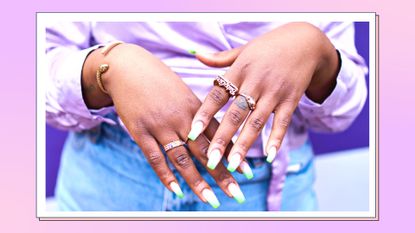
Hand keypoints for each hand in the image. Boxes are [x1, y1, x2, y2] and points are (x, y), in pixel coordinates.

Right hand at [81, 43, 248, 206]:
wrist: (127, 67)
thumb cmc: (158, 79)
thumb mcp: (182, 92)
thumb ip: (195, 112)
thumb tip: (210, 131)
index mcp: (195, 107)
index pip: (218, 135)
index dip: (233, 154)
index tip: (247, 172)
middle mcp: (181, 119)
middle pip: (205, 151)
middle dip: (223, 174)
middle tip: (237, 194)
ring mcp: (160, 126)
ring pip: (183, 159)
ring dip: (198, 182)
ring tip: (211, 200)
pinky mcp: (140, 131)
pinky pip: (155, 158)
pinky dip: (166, 176)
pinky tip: (177, 190)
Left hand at [188, 22, 339, 170]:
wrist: (305, 41)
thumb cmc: (268, 47)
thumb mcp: (243, 50)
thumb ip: (220, 58)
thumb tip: (197, 55)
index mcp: (239, 71)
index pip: (217, 96)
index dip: (204, 115)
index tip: (191, 134)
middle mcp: (255, 83)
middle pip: (235, 115)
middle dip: (222, 139)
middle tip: (210, 160)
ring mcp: (274, 92)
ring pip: (256, 122)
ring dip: (244, 145)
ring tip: (233, 165)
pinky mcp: (291, 99)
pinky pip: (282, 122)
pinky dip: (276, 139)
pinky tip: (269, 156)